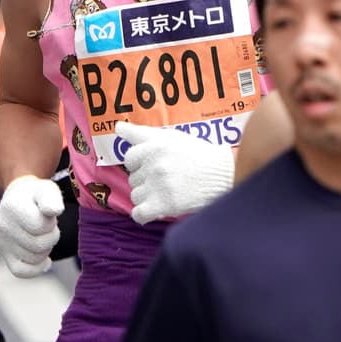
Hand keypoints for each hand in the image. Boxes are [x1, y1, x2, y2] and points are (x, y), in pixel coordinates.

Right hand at [0, 176, 63, 277]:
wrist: (18, 198)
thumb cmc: (36, 195)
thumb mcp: (47, 189)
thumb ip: (52, 198)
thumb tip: (55, 211)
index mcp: (12, 207)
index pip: (39, 226)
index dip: (50, 223)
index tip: (49, 215)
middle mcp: (2, 225)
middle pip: (37, 245)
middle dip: (51, 237)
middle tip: (49, 227)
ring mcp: (1, 242)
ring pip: (33, 259)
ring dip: (45, 249)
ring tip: (43, 236)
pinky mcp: (4, 254)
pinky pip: (21, 271)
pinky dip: (36, 268)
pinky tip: (45, 260)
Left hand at [116, 121, 234, 224]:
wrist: (223, 175)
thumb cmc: (198, 154)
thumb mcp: (171, 136)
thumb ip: (141, 133)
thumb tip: (117, 127)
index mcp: (154, 145)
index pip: (129, 157)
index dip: (140, 163)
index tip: (154, 166)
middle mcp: (153, 163)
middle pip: (133, 178)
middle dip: (146, 180)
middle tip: (166, 179)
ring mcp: (157, 184)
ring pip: (135, 195)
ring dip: (147, 197)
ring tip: (166, 193)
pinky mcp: (162, 204)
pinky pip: (138, 214)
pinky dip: (144, 214)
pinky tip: (154, 210)